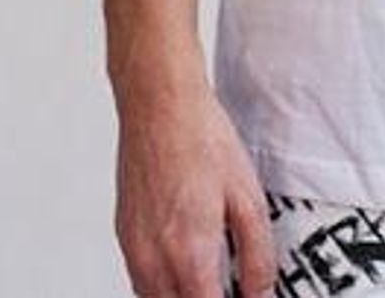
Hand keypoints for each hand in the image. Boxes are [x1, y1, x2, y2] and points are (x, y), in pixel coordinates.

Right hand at [113, 52, 275, 297]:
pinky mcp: (123, 237)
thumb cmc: (202, 139)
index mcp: (190, 256)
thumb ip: (257, 255)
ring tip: (212, 277)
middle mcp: (154, 262)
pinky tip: (186, 262)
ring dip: (185, 296)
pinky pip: (142, 283)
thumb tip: (261, 294)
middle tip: (232, 284)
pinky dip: (164, 286)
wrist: (159, 105)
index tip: (246, 297)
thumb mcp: (248, 197)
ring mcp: (134, 251)